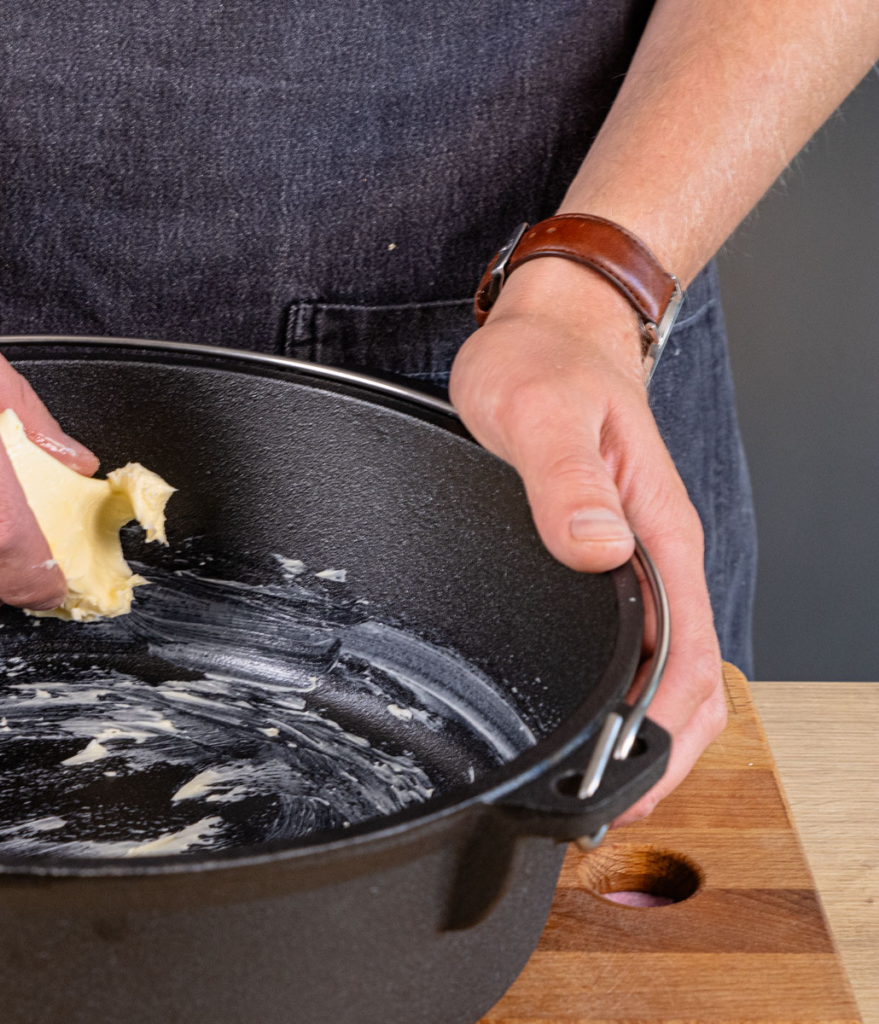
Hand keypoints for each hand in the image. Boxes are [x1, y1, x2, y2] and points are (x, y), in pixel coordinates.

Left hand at [449, 258, 725, 823]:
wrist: (549, 330)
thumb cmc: (544, 364)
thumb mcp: (540, 414)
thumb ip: (566, 481)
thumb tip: (598, 549)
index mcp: (657, 532)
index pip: (688, 658)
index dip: (663, 734)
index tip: (626, 785)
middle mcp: (657, 555)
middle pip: (689, 682)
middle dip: (660, 756)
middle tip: (607, 812)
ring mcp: (636, 560)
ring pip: (665, 668)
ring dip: (643, 731)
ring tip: (598, 786)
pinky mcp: (609, 557)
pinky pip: (633, 641)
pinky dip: (623, 692)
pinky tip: (590, 717)